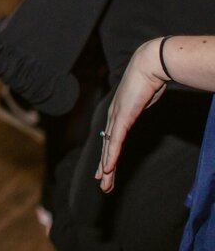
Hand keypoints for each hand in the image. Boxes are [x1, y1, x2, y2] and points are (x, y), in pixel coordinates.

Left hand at [95, 38, 168, 193]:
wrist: (148, 66)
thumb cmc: (148, 79)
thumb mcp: (143, 98)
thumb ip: (138, 106)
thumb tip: (140, 106)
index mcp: (118, 113)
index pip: (111, 139)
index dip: (108, 156)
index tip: (106, 170)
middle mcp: (113, 116)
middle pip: (107, 147)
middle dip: (105, 167)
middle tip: (102, 184)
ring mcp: (116, 117)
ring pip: (109, 148)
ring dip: (107, 167)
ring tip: (104, 183)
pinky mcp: (122, 117)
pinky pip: (115, 141)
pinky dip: (111, 156)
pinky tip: (107, 168)